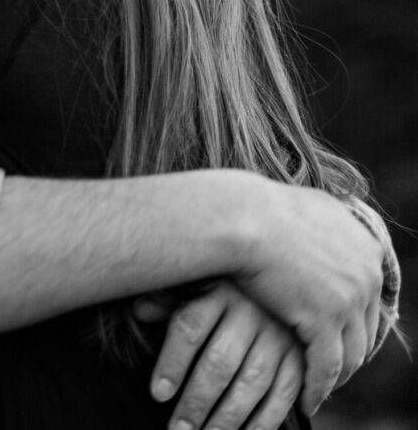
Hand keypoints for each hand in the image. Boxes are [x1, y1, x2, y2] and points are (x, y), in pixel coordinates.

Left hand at [139, 282, 303, 429]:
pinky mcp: (301, 357)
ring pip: (251, 383)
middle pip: (219, 363)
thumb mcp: (199, 285)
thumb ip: (169, 302)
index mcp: (218, 292)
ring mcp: (278, 337)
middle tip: (179, 429)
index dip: (172, 363)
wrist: (288, 283)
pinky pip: (283, 394)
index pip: (190, 328)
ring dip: (227, 417)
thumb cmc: (229, 290)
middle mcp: (250, 313)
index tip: (159, 393)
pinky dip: (266, 420)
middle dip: (197, 401)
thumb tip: (140, 311)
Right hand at [231, 180, 383, 415]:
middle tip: (329, 370)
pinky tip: (306, 401)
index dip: (353, 322)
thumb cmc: (256, 207)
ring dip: (335, 377)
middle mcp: (366, 275)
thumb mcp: (304, 206)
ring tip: (317, 391)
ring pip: (350, 354)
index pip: (368, 298)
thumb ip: (320, 221)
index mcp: (365, 248)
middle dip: (348, 353)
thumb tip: (317, 220)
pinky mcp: (324, 321)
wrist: (239, 216)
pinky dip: (317, 388)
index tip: (338, 337)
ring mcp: (349, 299)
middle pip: (364, 329)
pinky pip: (326, 367)